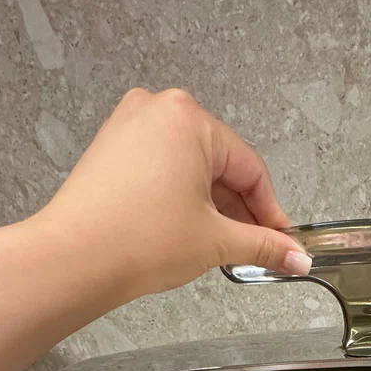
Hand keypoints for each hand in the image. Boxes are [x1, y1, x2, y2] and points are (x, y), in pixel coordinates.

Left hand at [32, 87, 310, 299]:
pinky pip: (162, 169)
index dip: (270, 212)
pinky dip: (180, 198)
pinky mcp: (111, 150)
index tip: (281, 240)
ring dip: (211, 206)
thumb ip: (264, 245)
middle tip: (255, 248)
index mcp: (188, 117)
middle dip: (239, 210)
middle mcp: (157, 110)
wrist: (74, 260)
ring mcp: (129, 127)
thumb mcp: (216, 241)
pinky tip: (186, 231)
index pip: (250, 168)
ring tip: (218, 246)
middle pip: (220, 165)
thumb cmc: (135, 240)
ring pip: (190, 168)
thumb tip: (295, 256)